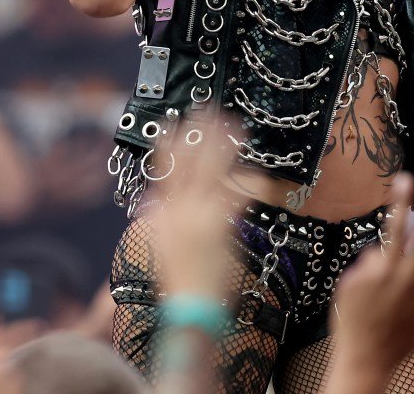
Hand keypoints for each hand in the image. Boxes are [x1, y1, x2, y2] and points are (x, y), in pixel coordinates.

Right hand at [149, 121, 234, 297]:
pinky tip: (258, 172)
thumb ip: (159, 217)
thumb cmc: (177, 276)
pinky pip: (237, 196)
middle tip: (209, 111)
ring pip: (214, 172)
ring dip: (225, 147)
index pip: (163, 170)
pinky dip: (248, 182)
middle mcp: (181, 209)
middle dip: (199, 135)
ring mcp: (201, 215)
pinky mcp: (222, 225)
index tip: (174, 122)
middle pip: (190, 162)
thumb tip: (155, 199)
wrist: (192, 302)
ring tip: (235, 127)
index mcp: (164, 212)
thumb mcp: (160, 243)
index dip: (167, 144)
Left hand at [326, 173, 413, 392]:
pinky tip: (365, 305)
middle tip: (403, 179)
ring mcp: (364, 276)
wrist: (362, 362)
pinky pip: (362, 271)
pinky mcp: (346, 281)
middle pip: (396, 229)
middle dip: (401, 202)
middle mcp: (387, 274)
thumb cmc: (400, 343)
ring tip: (379, 301)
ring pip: (378, 257)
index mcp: (411, 281)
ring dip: (382, 270)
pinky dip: (366, 283)